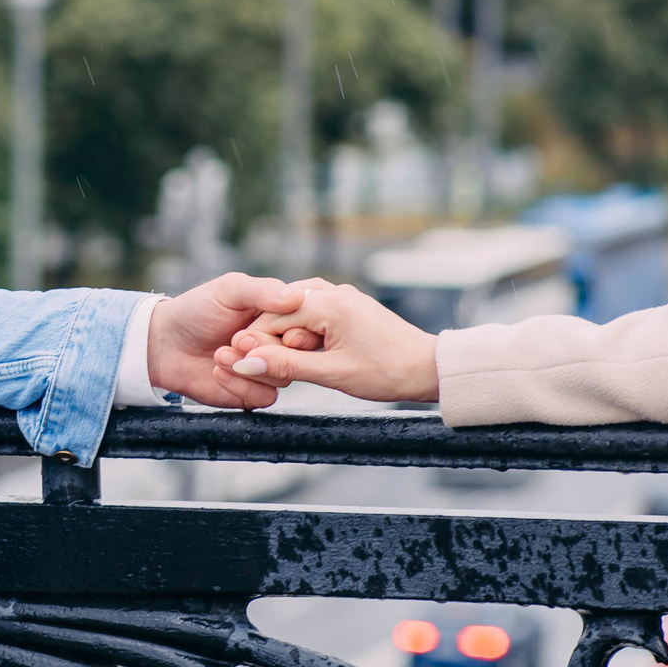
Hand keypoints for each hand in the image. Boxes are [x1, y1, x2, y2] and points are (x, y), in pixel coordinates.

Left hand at [147, 273, 306, 409]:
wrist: (165, 344)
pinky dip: (241, 385)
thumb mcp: (229, 290)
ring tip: (219, 354)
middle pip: (299, 354)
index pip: (310, 325)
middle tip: (237, 340)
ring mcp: (268, 369)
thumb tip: (297, 297)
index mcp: (280, 316)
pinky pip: (265, 397)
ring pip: (284, 377)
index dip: (297, 330)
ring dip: (249, 366)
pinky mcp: (253, 393)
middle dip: (267, 348)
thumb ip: (262, 291)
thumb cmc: (197, 309)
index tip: (277, 330)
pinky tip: (217, 371)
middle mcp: (279, 344)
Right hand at [218, 281, 440, 403]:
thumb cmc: (387, 372)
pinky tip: (306, 351)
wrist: (428, 368)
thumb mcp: (332, 374)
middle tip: (264, 367)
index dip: (254, 343)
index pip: (272, 318)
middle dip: (270, 339)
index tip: (239, 363)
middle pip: (282, 311)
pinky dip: (304, 330)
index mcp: (329, 304)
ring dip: (287, 335)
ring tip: (287, 361)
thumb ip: (286, 366)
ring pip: (296, 310)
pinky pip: (314, 311)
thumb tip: (247, 363)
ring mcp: (343, 296)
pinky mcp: (350, 306)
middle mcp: (334, 292)